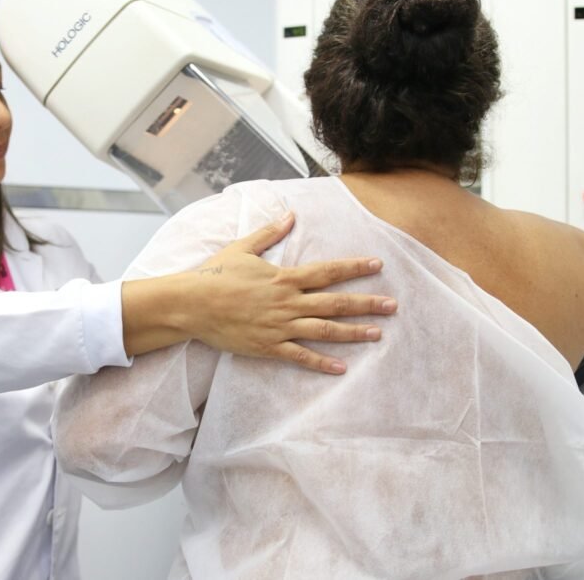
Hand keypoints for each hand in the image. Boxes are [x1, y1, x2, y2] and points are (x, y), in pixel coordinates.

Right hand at [186, 212, 395, 373]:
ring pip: (324, 330)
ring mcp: (279, 326)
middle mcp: (287, 302)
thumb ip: (269, 233)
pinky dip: (322, 363)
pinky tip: (342, 367)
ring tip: (377, 334)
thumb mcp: (242, 248)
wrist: (191, 304)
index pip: (327, 271)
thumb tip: (290, 215)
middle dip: (366, 304)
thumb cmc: (214, 274)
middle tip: (392, 306)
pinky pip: (300, 356)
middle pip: (335, 302)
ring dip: (353, 332)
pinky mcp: (268, 346)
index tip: (377, 265)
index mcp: (284, 278)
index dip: (354, 267)